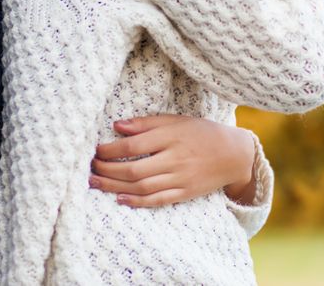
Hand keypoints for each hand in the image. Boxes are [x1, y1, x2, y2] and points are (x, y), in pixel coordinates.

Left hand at [89, 114, 256, 207]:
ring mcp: (180, 178)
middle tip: (91, 168)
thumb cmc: (201, 133)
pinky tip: (120, 199)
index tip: (96, 150)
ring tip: (95, 183)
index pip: (134, 145)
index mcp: (172, 137)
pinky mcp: (184, 193)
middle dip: (108, 170)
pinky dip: (137, 202)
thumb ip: (146, 123)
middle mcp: (175, 159)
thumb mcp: (176, 120)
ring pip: (142, 187)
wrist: (233, 154)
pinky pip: (157, 200)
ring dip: (115, 187)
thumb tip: (117, 126)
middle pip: (134, 169)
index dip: (111, 149)